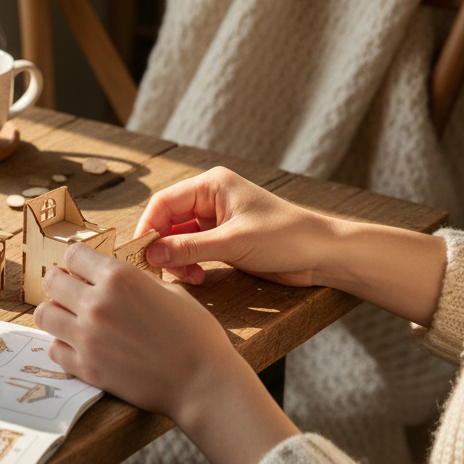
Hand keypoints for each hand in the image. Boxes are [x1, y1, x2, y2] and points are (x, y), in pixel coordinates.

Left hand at [34, 245, 241, 421]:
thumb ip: (136, 280)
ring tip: (73, 319)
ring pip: (44, 315)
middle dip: (61, 283)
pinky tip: (80, 346)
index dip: (78, 261)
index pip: (73, 255)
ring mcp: (87, 337)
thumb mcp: (171, 291)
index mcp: (119, 277)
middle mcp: (96, 303)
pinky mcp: (86, 367)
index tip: (83, 270)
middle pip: (51, 281)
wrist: (203, 382)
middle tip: (74, 293)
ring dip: (56, 313)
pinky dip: (63, 345)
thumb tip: (114, 277)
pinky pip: (54, 348)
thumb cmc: (196, 335)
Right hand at [136, 166, 334, 285]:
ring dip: (177, 259)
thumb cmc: (286, 237)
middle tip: (160, 271)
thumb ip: (189, 248)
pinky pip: (192, 249)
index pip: (163, 203)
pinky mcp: (223, 239)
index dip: (148, 227)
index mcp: (211, 185)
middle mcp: (210, 198)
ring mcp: (216, 220)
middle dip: (162, 246)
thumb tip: (151, 254)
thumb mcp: (233, 243)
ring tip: (188, 277)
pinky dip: (189, 264)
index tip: (140, 254)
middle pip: (167, 220)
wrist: (323, 255)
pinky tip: (197, 277)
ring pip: (178, 238)